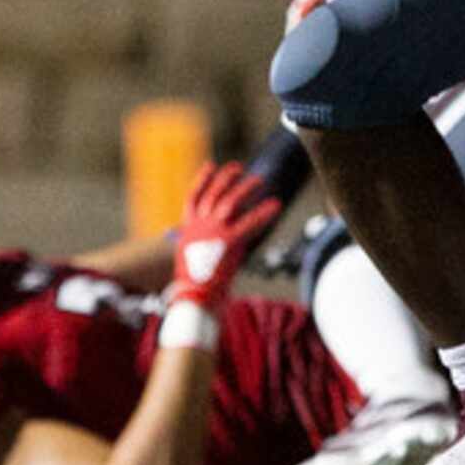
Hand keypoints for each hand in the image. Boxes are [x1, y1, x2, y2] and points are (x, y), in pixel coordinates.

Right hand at [167, 161, 281, 309]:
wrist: (193, 298)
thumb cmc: (197, 284)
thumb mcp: (196, 258)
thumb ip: (208, 242)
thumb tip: (227, 237)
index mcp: (189, 229)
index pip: (194, 197)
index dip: (202, 180)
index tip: (210, 166)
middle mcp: (199, 226)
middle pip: (214, 194)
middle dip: (226, 178)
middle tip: (239, 168)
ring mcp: (213, 232)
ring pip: (231, 201)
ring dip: (245, 188)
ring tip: (258, 180)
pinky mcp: (229, 242)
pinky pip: (250, 222)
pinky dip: (264, 213)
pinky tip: (276, 205)